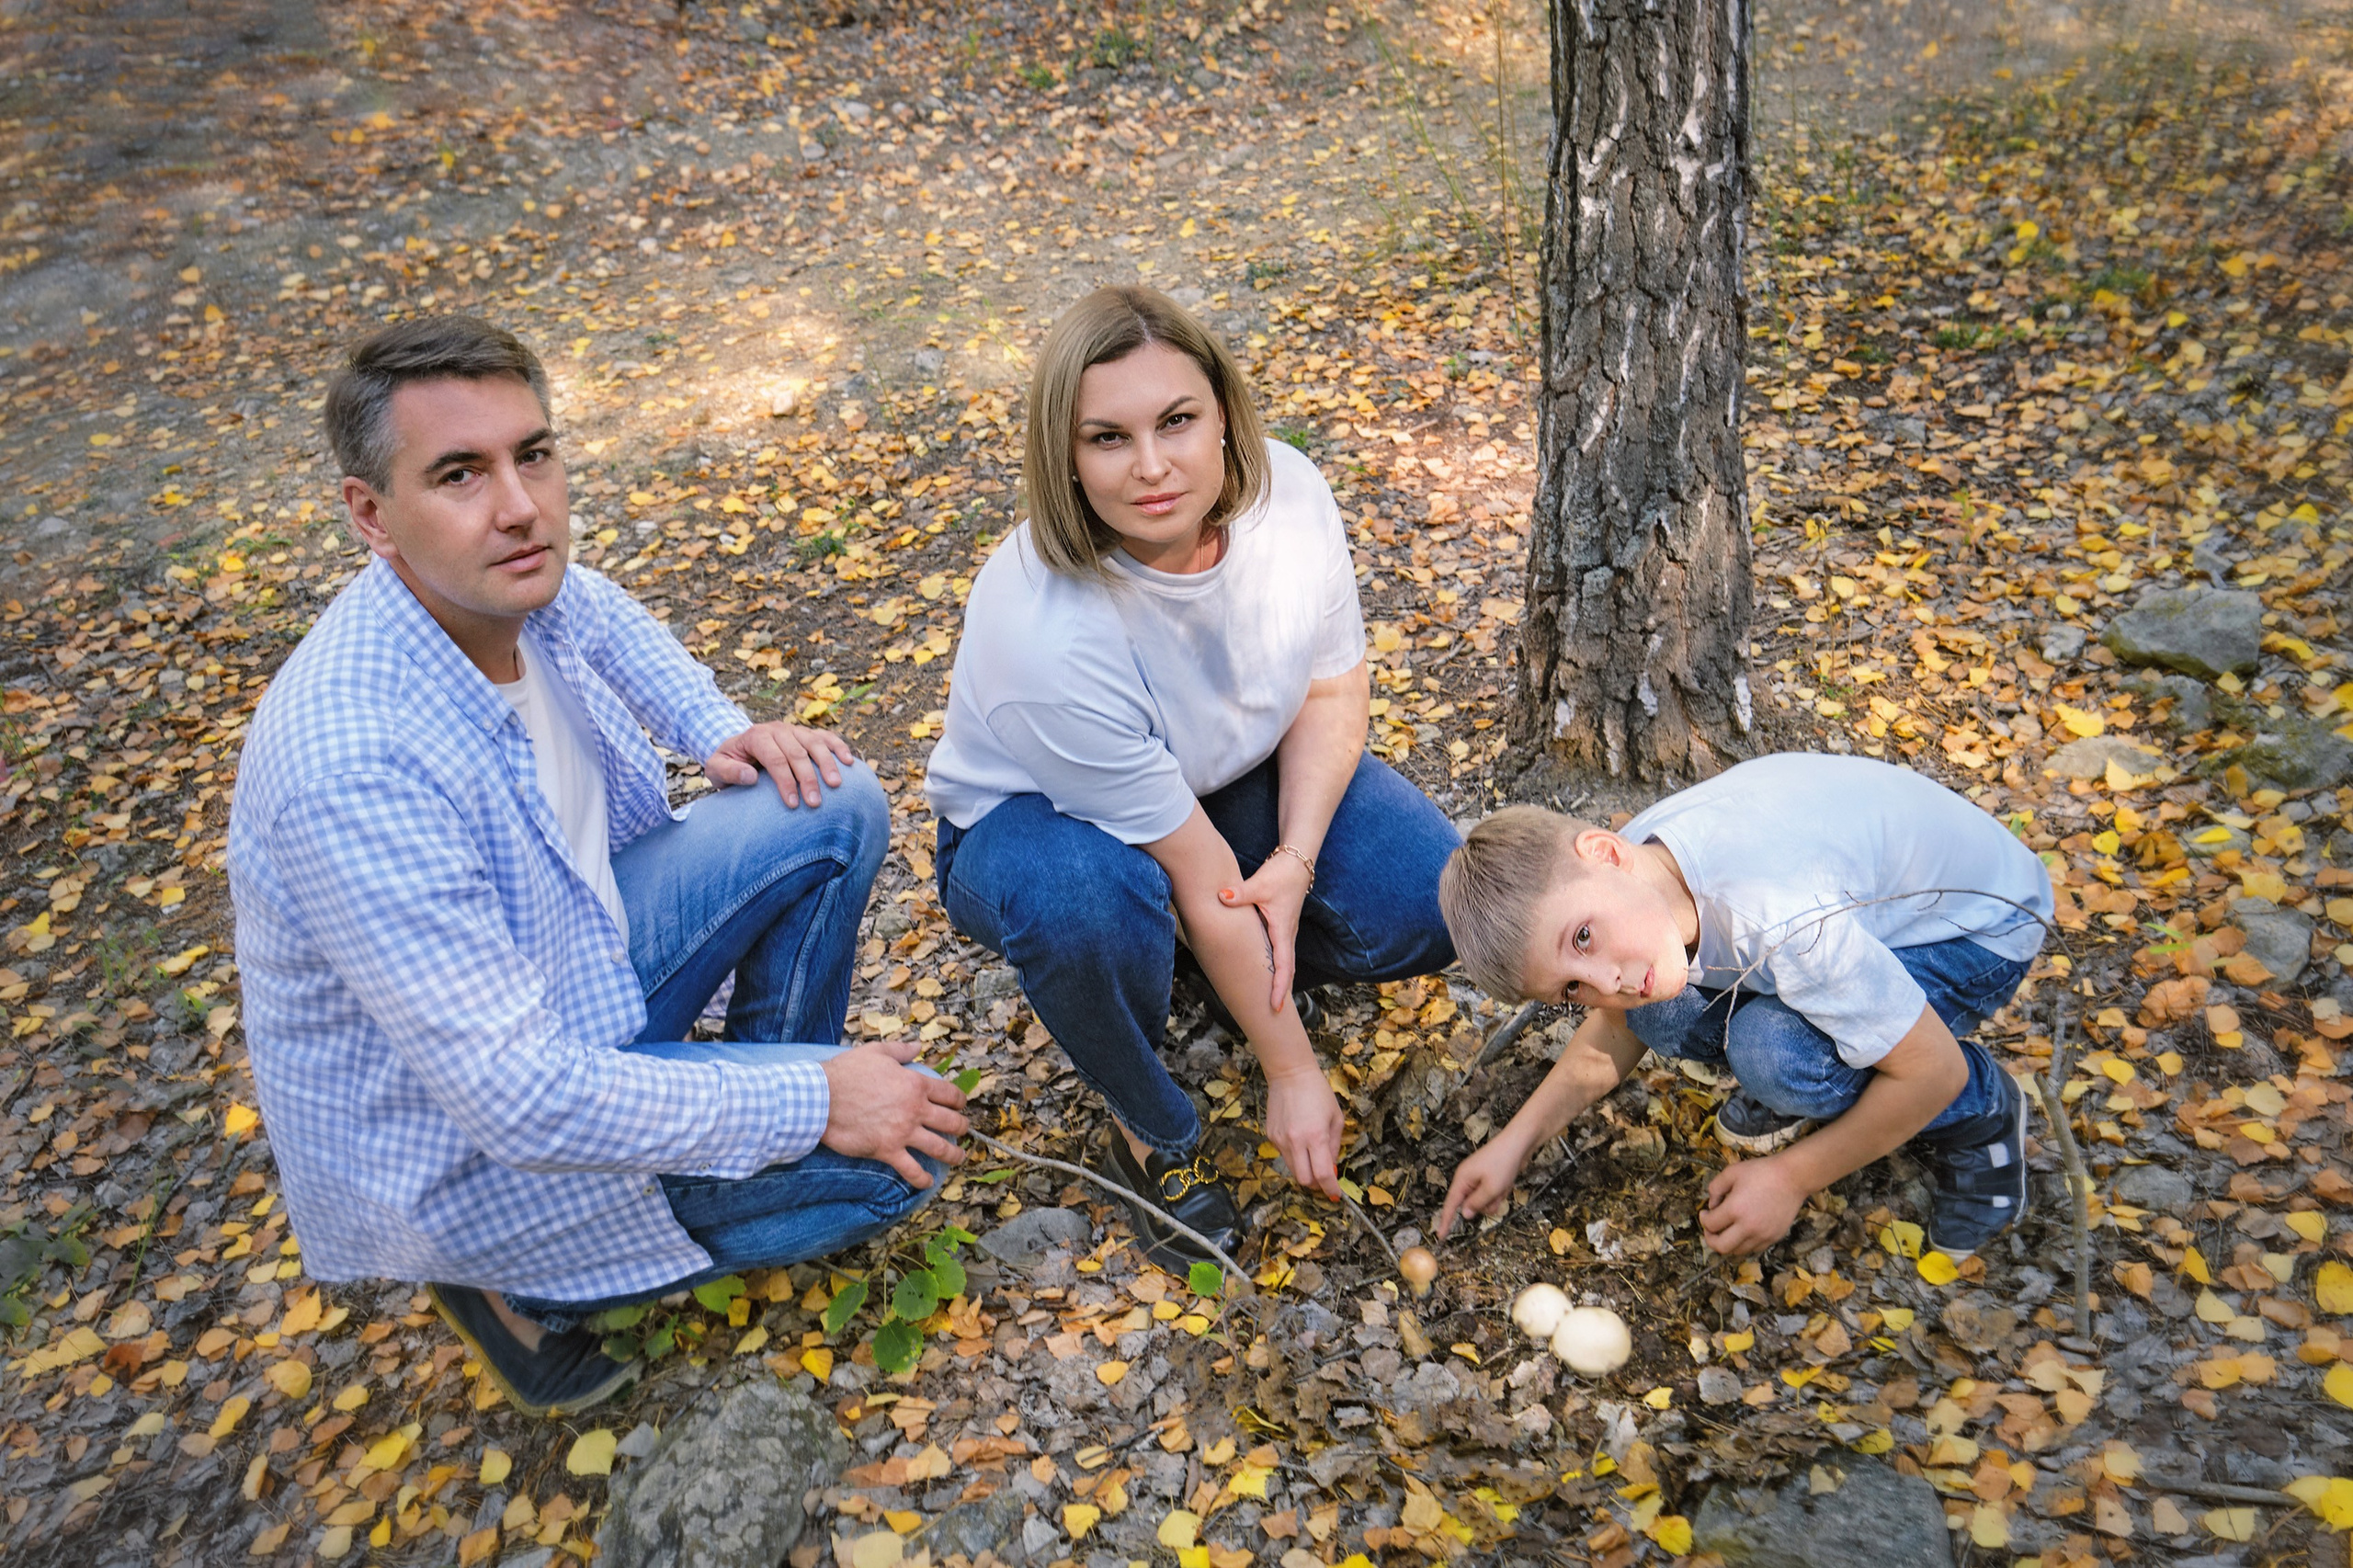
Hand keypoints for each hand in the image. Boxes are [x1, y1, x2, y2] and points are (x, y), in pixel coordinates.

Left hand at [705, 721, 858, 806]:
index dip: (785, 781)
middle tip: (815, 803)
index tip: (793, 804)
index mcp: (756, 736)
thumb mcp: (716, 768)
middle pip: (798, 753)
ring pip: (815, 743)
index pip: (775, 758)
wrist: (737, 747)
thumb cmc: (728, 762)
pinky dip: (839, 747)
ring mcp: (794, 730)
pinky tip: (849, 762)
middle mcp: (777, 729)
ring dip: (827, 764)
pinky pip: (826, 737)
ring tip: (836, 785)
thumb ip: (730, 772)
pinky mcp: (806, 734)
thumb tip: (751, 777)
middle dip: (808, 779)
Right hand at [818, 1038, 968, 1188]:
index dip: (960, 1101)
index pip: (949, 1094)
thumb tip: (918, 1046)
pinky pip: (911, 1169)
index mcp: (915, 1084)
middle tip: (963, 1131)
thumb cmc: (846, 1073)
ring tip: (959, 1158)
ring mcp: (903, 1132)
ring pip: (939, 1148)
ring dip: (953, 1155)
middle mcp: (915, 1109)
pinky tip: (927, 1183)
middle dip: (961, 1127)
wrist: (822, 1097)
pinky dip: (922, 1179)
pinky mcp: (887, 1151)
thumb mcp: (876, 1052)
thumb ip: (901, 1051)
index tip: (961, 1106)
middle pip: (950, 1122)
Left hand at [1220, 850, 1310, 1013]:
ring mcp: (1285, 933)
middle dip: (1281, 991)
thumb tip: (1220, 897)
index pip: (1283, 965)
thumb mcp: (1259, 884)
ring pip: (1283, 963)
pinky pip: (1278, 954)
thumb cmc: (1281, 875)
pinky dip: (1274, 969)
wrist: (1296, 863)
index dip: (1280, 986)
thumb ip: (1239, 894)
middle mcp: (1286, 935)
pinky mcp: (1280, 928)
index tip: (1275, 1005)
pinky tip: (1263, 977)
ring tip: (1269, 1003)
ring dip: (1278, 982)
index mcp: (1283, 930)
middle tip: (1273, 1014)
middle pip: (1286, 970)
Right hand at [1264, 1067, 1344, 1198]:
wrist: (1290, 1074)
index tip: (1335, 1194)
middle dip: (1316, 1184)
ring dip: (1305, 1170)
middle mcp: (1296, 1142)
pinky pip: (1284, 1155)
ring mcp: (1280, 1140)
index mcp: (1316, 1136)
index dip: (1330, 1188)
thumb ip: (1334, 1146)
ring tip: (1312, 1156)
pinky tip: (1299, 1138)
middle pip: (1304, 1179)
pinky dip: (1294, 1155)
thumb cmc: (1318, 1092)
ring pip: (1292, 1169)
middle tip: (1324, 1179)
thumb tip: (1331, 1167)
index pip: (1322, 1174)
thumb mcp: (1336, 1118)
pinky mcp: (1271, 1136)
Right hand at [1436, 1129, 1529, 1238]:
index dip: (1445, 1221)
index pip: (1450, 1204)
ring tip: (1504, 1185)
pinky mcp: (1489, 1178)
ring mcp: (1478, 1178)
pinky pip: (1491, 1194)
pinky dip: (1500, 1192)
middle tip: (1497, 1193)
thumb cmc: (1503, 1163)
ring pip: (1484, 1201)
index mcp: (1462, 1179)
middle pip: (1471, 1204)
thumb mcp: (1490, 1188)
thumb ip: (1476, 1204)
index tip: (1440, 1236)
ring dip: (1495, 1198)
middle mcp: (1467, 1179)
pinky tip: (1507, 1183)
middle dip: (1485, 1204)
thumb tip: (1464, 1214)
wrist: (1518, 1143)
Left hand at [1699, 1155, 1807, 1255]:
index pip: (1710, 1225)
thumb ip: (1715, 1188)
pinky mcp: (1774, 1238)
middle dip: (1710, 1239)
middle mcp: (1748, 1227)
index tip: (1705, 1212)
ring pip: (1737, 1251)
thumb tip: (1711, 1206)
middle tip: (1711, 1228)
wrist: (1792, 1178)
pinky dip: (1744, 1243)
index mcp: (1735, 1209)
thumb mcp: (1732, 1172)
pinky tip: (1743, 1231)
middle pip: (1721, 1247)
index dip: (1703, 1219)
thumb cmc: (1761, 1172)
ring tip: (1726, 1230)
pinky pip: (1753, 1249)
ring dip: (1728, 1242)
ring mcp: (1763, 1235)